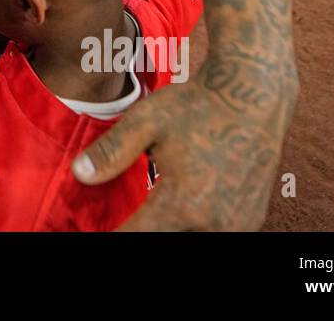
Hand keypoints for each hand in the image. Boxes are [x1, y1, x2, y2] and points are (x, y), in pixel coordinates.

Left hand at [74, 55, 296, 229]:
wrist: (254, 92)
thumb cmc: (197, 103)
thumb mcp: (146, 122)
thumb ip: (111, 153)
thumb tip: (79, 174)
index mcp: (182, 204)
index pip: (134, 239)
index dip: (113, 235)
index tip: (95, 229)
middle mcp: (213, 224)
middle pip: (163, 241)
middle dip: (142, 230)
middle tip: (127, 217)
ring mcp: (237, 225)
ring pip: (189, 240)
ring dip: (167, 228)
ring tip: (152, 212)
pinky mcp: (250, 220)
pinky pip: (212, 234)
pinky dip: (194, 226)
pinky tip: (183, 209)